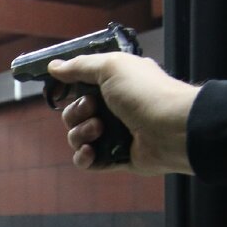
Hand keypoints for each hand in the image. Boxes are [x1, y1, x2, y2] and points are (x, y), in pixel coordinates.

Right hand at [50, 53, 198, 175]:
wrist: (173, 129)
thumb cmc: (145, 93)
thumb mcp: (111, 67)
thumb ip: (80, 66)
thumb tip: (54, 66)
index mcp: (113, 84)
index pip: (80, 86)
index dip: (68, 88)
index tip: (59, 87)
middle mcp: (112, 108)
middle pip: (73, 113)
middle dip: (76, 113)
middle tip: (93, 109)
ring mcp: (113, 134)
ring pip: (76, 137)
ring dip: (80, 133)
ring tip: (99, 130)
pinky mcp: (115, 158)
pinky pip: (86, 161)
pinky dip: (84, 157)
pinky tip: (90, 152)